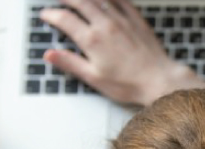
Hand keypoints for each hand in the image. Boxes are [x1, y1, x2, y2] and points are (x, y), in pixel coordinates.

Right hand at [40, 0, 204, 104]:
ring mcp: (122, 20)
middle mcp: (105, 25)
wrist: (159, 80)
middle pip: (80, 2)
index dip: (51, 15)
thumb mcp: (94, 78)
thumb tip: (49, 54)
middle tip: (59, 0)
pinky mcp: (136, 20)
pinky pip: (121, 0)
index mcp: (92, 40)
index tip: (45, 14)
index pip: (64, 19)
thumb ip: (70, 63)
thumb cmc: (128, 84)